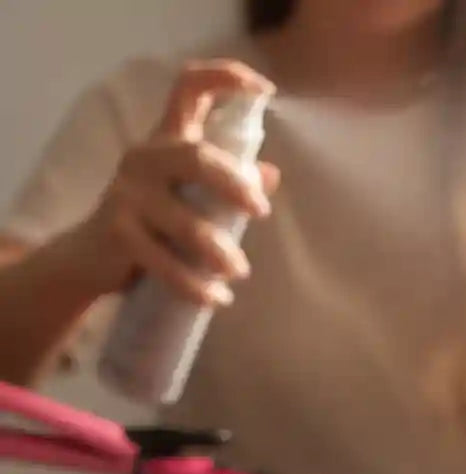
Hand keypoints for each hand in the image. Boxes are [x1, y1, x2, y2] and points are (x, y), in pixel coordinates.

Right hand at [76, 59, 280, 304]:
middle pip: (196, 157)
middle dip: (235, 185)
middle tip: (261, 212)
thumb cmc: (153, 221)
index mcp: (168, 139)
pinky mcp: (118, 234)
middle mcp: (145, 158)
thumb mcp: (189, 196)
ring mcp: (128, 195)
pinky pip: (166, 264)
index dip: (226, 77)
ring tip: (239, 272)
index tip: (264, 89)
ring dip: (220, 253)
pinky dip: (197, 287)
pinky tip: (218, 298)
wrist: (89, 258)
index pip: (190, 87)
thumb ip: (226, 183)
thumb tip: (271, 174)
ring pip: (186, 223)